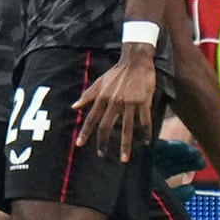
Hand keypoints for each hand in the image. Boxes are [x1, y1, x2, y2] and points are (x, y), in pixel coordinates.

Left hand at [76, 45, 158, 160]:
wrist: (135, 61)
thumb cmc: (116, 73)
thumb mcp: (99, 83)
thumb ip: (87, 96)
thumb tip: (73, 107)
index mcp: (102, 98)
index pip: (91, 118)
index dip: (85, 132)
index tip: (79, 144)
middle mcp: (114, 102)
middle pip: (106, 127)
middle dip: (103, 143)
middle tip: (102, 155)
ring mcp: (129, 103)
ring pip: (126, 128)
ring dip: (125, 145)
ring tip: (124, 159)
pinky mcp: (143, 101)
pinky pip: (144, 121)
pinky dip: (145, 133)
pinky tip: (146, 143)